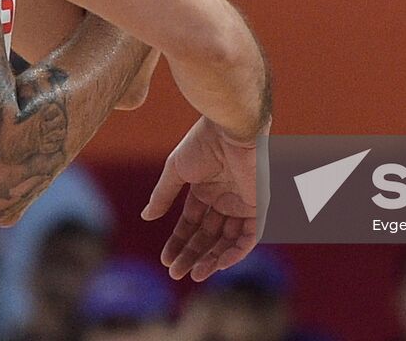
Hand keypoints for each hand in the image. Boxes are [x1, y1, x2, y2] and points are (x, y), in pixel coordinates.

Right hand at [142, 116, 267, 281]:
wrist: (230, 130)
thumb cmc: (203, 143)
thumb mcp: (176, 170)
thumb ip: (163, 195)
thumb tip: (146, 218)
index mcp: (205, 188)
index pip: (191, 222)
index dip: (179, 242)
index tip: (166, 260)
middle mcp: (224, 198)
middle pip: (208, 235)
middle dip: (192, 255)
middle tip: (175, 274)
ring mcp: (242, 204)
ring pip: (227, 240)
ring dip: (212, 259)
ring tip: (194, 274)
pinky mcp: (259, 207)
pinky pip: (249, 237)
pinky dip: (235, 253)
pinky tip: (218, 265)